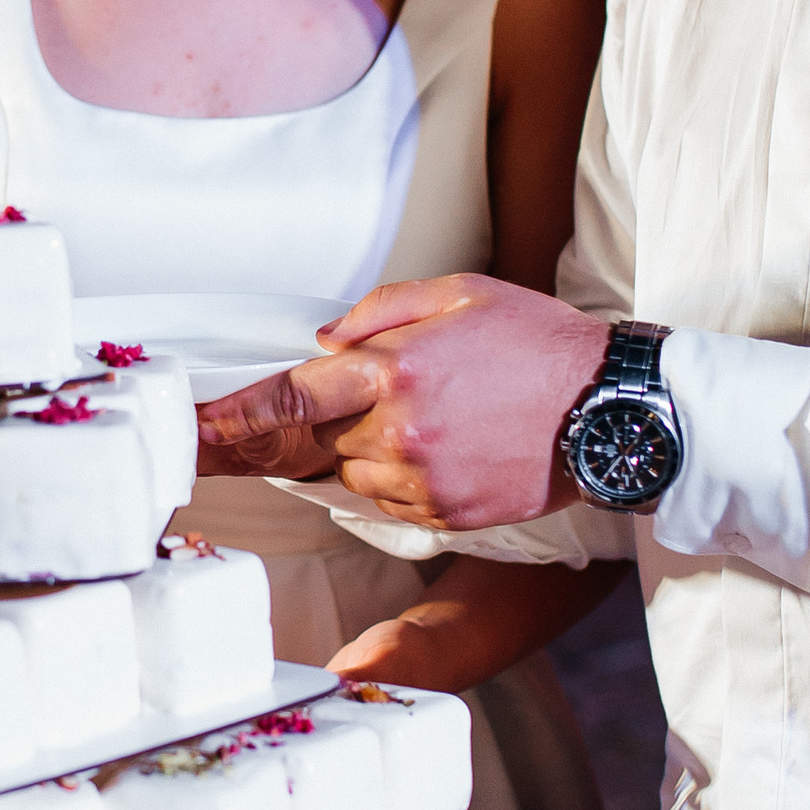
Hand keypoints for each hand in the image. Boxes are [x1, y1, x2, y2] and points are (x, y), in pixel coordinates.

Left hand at [204, 275, 609, 529]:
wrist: (611, 409)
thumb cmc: (537, 343)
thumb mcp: (460, 294)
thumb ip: (380, 312)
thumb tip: (324, 343)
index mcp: (397, 370)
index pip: (292, 396)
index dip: (237, 415)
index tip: (198, 428)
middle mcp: (403, 432)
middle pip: (324, 436)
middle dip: (342, 416)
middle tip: (404, 395)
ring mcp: (424, 481)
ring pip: (355, 472)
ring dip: (375, 448)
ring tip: (445, 417)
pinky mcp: (446, 516)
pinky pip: (390, 501)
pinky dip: (405, 477)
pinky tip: (457, 447)